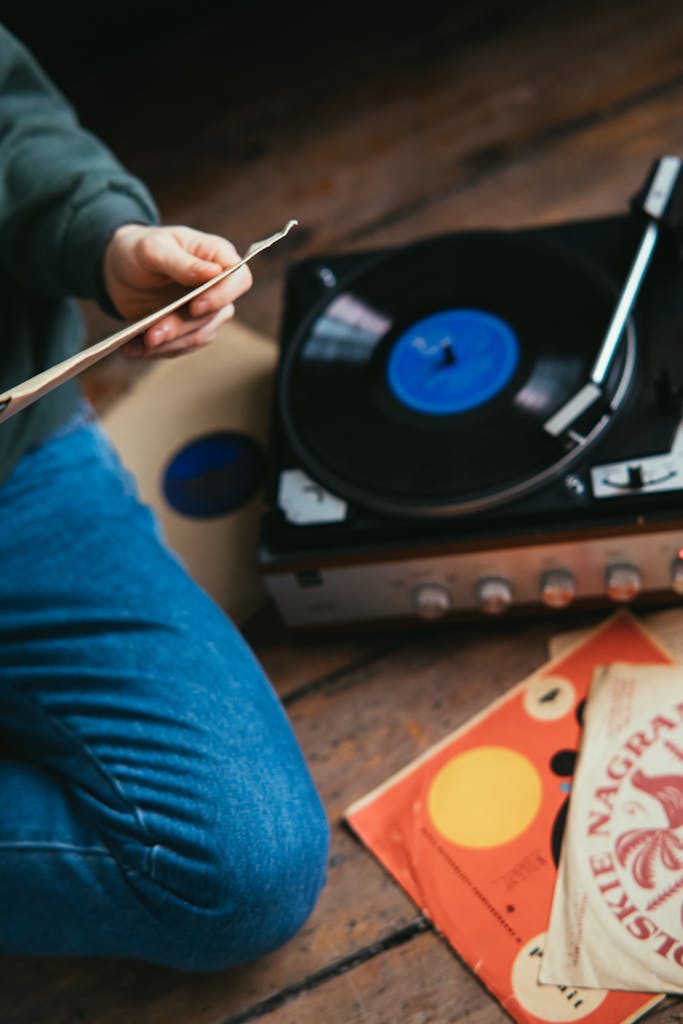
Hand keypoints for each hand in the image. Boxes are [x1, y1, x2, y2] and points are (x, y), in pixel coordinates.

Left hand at [102, 224, 252, 358]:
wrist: (120, 271)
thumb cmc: (140, 250)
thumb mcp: (154, 249)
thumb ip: (182, 262)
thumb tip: (215, 272)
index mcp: (218, 257)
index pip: (239, 279)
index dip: (222, 295)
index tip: (194, 306)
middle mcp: (218, 287)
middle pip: (216, 314)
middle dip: (182, 327)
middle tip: (152, 335)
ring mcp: (207, 312)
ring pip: (199, 335)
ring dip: (169, 343)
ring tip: (139, 345)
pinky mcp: (190, 331)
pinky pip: (181, 346)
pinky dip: (157, 351)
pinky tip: (133, 350)